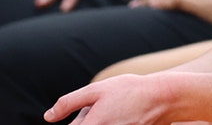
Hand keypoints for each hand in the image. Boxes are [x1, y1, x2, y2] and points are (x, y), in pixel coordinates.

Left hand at [46, 73, 172, 124]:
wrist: (163, 97)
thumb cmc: (130, 91)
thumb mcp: (97, 90)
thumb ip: (69, 103)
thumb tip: (48, 116)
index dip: (77, 121)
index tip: (89, 109)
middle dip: (87, 119)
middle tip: (102, 107)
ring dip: (100, 121)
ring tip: (114, 111)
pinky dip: (114, 122)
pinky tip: (122, 116)